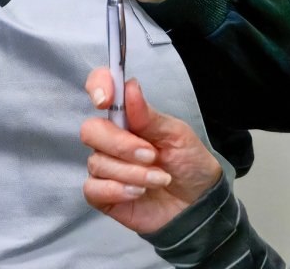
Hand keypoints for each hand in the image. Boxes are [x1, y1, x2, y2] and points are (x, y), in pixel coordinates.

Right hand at [82, 67, 222, 233]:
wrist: (198, 203)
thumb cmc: (189, 164)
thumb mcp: (177, 134)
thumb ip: (149, 115)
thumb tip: (130, 87)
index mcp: (128, 118)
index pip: (101, 90)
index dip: (97, 86)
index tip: (106, 99)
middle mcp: (111, 140)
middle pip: (91, 130)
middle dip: (121, 144)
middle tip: (151, 155)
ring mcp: (105, 167)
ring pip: (97, 162)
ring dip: (133, 172)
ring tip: (159, 178)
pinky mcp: (103, 194)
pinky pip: (93, 188)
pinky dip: (118, 189)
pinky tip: (139, 192)